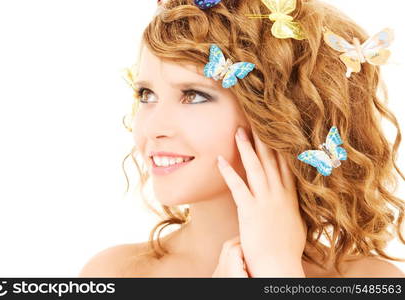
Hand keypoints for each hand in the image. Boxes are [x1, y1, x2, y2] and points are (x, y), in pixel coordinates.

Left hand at [217, 127, 306, 276]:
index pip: (286, 164)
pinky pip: (238, 187)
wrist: (279, 264)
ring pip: (256, 168)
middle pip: (271, 160)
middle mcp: (279, 194)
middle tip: (255, 119)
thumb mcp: (298, 223)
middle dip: (263, 138)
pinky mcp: (249, 210)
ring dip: (246, 148)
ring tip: (238, 131)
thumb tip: (294, 201)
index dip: (279, 145)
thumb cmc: (287, 247)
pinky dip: (229, 172)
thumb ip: (295, 208)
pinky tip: (220, 160)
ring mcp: (265, 201)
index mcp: (291, 196)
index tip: (275, 129)